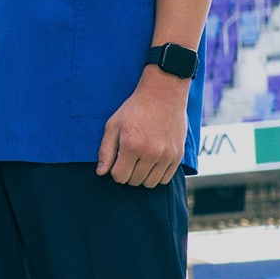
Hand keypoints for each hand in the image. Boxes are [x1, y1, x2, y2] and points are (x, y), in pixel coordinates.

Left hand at [98, 73, 190, 187]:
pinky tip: (151, 163)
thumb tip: (101, 173)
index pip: (120, 176)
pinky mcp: (178, 156)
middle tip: (127, 160)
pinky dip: (156, 175)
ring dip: (142, 177)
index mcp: (131, 146)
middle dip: (127, 174)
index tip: (116, 163)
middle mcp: (151, 154)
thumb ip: (105, 151)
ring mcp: (166, 156)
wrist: (163, 95)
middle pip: (135, 181)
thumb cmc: (134, 109)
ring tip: (139, 162)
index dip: (115, 172)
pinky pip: (165, 179)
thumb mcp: (113, 125)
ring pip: (150, 183)